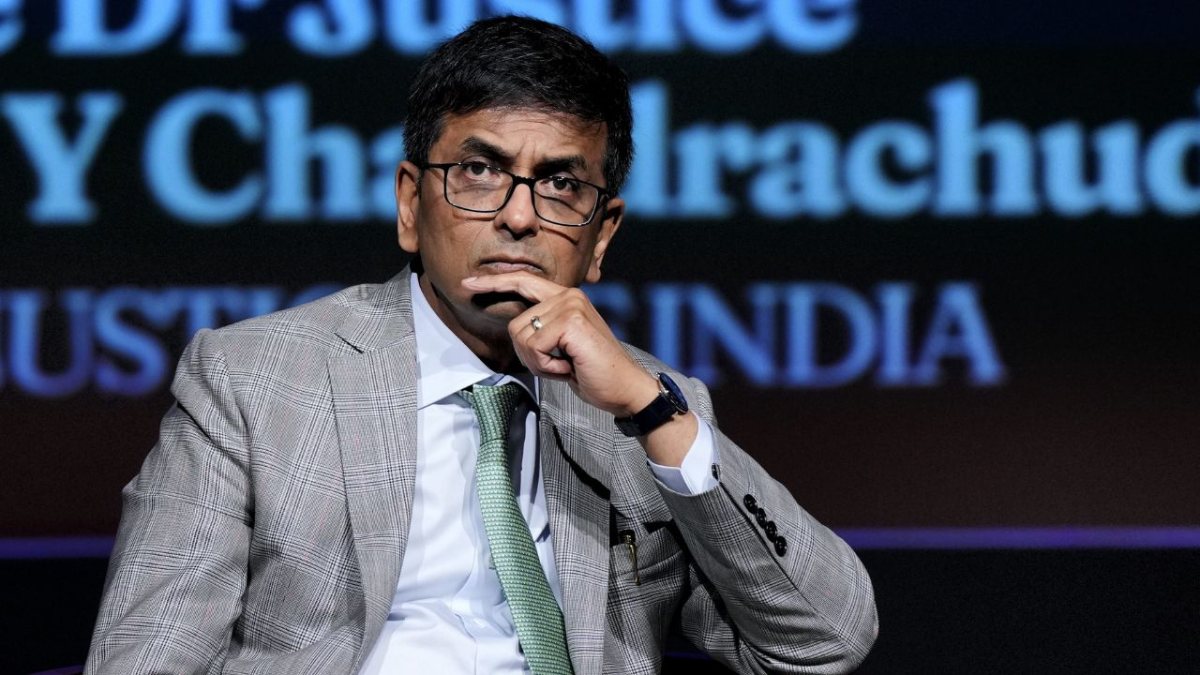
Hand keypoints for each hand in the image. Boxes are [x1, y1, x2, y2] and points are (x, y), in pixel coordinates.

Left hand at [462, 272, 658, 416]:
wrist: (624, 387)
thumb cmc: (593, 371)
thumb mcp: (562, 347)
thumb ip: (542, 331)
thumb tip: (515, 329)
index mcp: (566, 298)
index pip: (523, 282)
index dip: (494, 283)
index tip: (468, 284)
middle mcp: (568, 295)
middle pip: (515, 324)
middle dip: (529, 355)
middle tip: (558, 366)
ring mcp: (571, 306)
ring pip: (522, 336)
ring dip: (538, 362)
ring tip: (566, 366)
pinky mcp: (571, 322)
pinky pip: (534, 347)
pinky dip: (546, 366)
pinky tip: (569, 368)